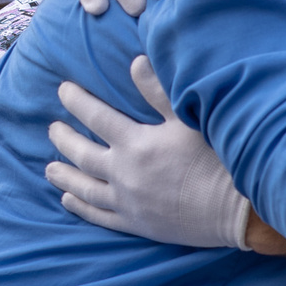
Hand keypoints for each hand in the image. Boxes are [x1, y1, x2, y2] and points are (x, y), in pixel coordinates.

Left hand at [46, 56, 252, 248]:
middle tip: (51, 128)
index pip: (96, 117)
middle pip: (83, 153)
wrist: (236, 209)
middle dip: (64, 138)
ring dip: (65, 175)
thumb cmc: (217, 159)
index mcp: (136, 143)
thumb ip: (158, 92)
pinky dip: (81, 207)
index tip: (62, 90)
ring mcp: (128, 202)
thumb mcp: (188, 119)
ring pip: (85, 187)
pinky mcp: (136, 223)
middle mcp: (124, 173)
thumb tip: (135, 62)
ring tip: (49, 168)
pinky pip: (100, 216)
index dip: (77, 101)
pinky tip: (68, 200)